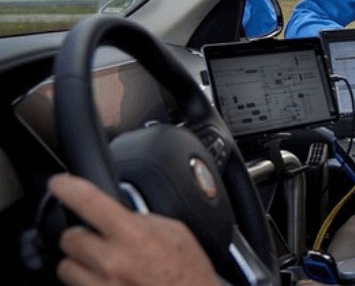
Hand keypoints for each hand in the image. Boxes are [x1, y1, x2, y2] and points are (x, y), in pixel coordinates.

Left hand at [48, 173, 222, 285]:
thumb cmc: (189, 273)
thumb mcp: (175, 232)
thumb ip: (142, 220)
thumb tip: (120, 214)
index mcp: (133, 235)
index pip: (87, 201)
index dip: (67, 187)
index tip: (59, 184)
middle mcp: (112, 261)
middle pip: (69, 238)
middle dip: (83, 236)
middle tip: (100, 240)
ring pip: (66, 268)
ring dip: (80, 264)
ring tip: (104, 265)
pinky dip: (89, 283)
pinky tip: (110, 281)